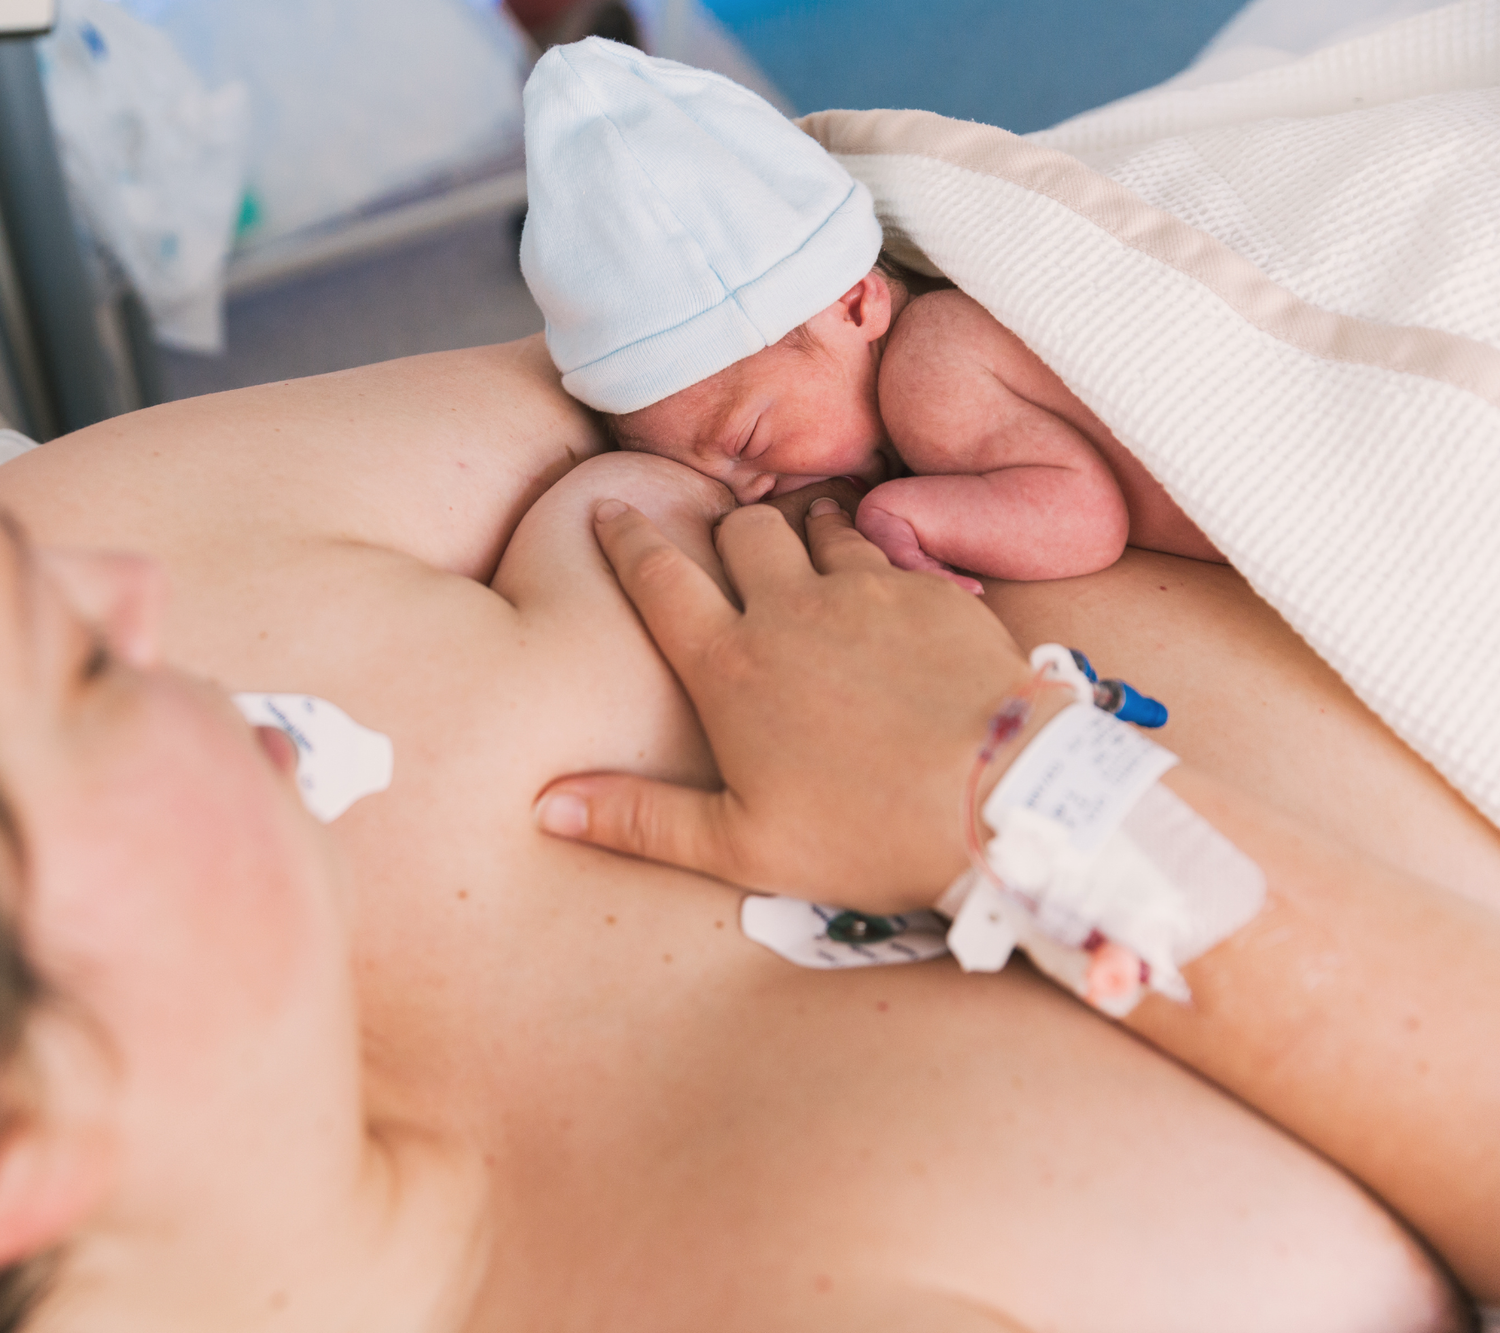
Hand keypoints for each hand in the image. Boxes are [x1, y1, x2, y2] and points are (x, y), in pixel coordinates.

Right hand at [535, 495, 1032, 911]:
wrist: (1001, 801)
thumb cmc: (865, 835)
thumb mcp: (741, 847)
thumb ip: (640, 820)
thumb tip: (544, 807)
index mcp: (730, 667)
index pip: (657, 578)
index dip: (625, 539)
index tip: (609, 510)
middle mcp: (790, 610)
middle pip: (740, 531)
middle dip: (725, 530)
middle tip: (728, 550)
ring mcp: (866, 591)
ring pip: (816, 527)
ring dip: (801, 532)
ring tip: (803, 549)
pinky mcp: (931, 591)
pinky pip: (886, 550)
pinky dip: (871, 558)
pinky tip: (880, 586)